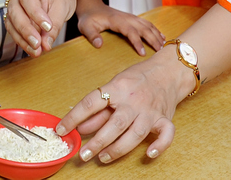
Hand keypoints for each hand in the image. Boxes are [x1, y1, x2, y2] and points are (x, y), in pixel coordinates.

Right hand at [3, 0, 76, 56]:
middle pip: (15, 11)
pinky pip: (13, 30)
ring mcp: (12, 5)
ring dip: (23, 39)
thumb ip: (54, 26)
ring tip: (36, 51)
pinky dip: (22, 41)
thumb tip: (46, 45)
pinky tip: (32, 49)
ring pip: (11, 23)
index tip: (47, 27)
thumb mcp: (63, 7)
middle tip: (38, 44)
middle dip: (26, 30)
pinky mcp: (12, 17)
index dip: (36, 14)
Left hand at [56, 53, 187, 163]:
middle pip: (115, 124)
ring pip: (135, 133)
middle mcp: (133, 100)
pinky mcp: (165, 118)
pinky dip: (160, 145)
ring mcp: (150, 111)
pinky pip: (166, 134)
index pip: (91, 103)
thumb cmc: (137, 79)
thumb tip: (80, 127)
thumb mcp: (114, 86)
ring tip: (103, 158)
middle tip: (83, 155)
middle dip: (98, 142)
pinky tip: (149, 154)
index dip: (74, 117)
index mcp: (117, 88)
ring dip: (118, 149)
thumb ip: (100, 109)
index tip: (62, 130)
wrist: (168, 71)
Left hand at [76, 0, 164, 55]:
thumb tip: (99, 45)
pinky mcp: (132, 18)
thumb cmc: (89, 17)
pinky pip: (146, 23)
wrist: (92, 6)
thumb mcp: (85, 27)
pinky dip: (155, 29)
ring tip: (163, 46)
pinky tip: (161, 36)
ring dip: (156, 35)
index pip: (130, 31)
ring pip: (147, 25)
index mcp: (117, 21)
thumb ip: (92, 35)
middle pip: (143, 28)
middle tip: (160, 52)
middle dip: (152, 39)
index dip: (137, 42)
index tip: (143, 53)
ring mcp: (130, 17)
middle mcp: (126, 18)